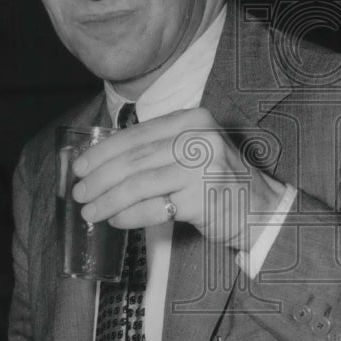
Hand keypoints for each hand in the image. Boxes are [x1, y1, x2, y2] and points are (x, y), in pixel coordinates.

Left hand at [71, 107, 286, 250]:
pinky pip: (154, 207)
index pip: (137, 134)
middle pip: (134, 159)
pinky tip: (115, 220)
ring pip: (139, 184)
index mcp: (192, 120)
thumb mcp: (193, 152)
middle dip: (99, 178)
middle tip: (79, 193)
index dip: (103, 151)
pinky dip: (129, 215)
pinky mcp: (202, 197)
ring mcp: (202, 167)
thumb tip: (102, 162)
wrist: (261, 210)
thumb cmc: (219, 182)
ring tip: (90, 211)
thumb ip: (157, 149)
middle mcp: (198, 138)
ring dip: (108, 200)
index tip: (80, 166)